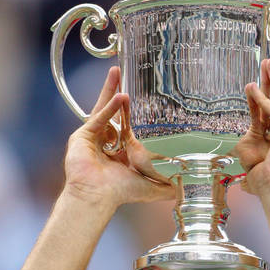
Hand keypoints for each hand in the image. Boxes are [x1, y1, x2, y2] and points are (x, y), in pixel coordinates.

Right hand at [63, 67, 173, 208]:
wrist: (97, 197)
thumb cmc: (119, 193)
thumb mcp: (151, 188)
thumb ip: (168, 186)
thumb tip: (187, 185)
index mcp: (119, 151)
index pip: (127, 124)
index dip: (133, 110)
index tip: (143, 97)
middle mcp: (105, 142)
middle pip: (113, 111)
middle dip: (118, 91)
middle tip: (125, 72)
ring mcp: (92, 137)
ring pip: (103, 108)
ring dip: (111, 90)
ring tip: (118, 71)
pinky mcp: (82, 136)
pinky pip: (99, 117)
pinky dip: (110, 107)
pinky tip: (121, 96)